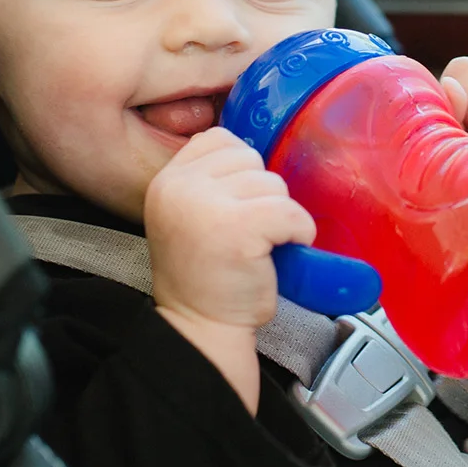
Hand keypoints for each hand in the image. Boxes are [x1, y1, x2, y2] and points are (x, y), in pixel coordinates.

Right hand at [144, 127, 314, 411]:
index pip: (218, 139)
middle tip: (247, 233)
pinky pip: (291, 211)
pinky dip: (300, 231)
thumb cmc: (205, 278)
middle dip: (261, 194)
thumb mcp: (189, 215)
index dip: (241, 170)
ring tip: (257, 246)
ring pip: (273, 183)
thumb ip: (209, 181)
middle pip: (250, 157)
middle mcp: (180, 187)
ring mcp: (206, 206)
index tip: (238, 206)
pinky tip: (282, 250)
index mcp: (167, 180)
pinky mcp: (239, 228)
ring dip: (279, 215)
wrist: (202, 327)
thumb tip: (253, 157)